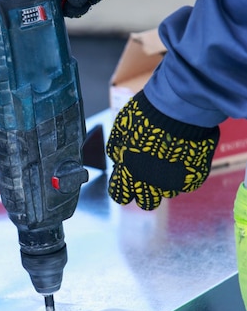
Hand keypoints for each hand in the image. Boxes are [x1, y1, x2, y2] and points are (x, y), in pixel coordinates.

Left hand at [106, 91, 219, 209]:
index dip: (123, 189)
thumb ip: (117, 146)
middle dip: (146, 191)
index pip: (121, 195)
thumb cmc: (147, 114)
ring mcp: (174, 182)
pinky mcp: (194, 177)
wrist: (179, 108)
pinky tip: (183, 156)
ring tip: (169, 159)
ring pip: (168, 192)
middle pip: (146, 202)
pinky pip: (187, 182)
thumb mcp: (122, 126)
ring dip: (167, 180)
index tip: (126, 181)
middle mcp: (151, 182)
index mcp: (130, 172)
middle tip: (149, 175)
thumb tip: (117, 157)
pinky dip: (184, 173)